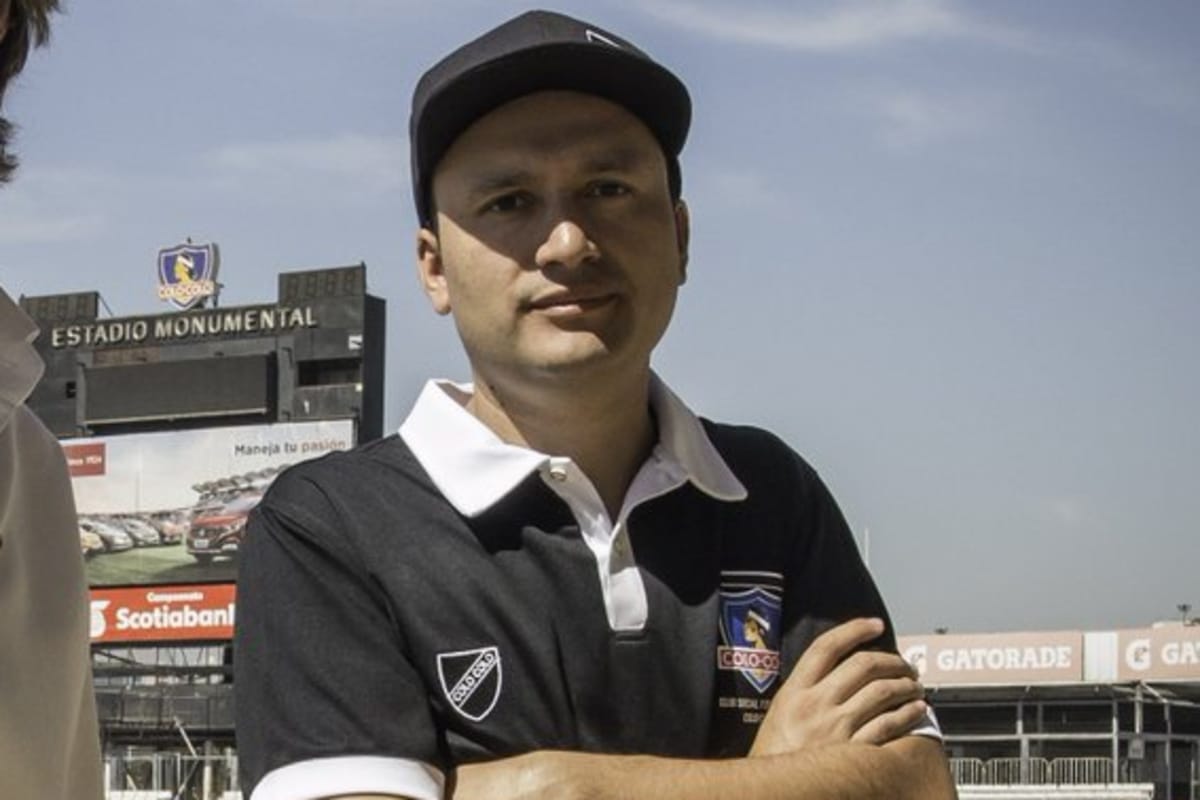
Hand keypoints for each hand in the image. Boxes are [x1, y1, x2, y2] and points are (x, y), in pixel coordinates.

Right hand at [750, 617, 926, 756]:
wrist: (770, 792)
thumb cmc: (775, 755)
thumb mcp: (780, 713)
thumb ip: (805, 690)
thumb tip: (838, 670)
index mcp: (794, 691)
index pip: (826, 647)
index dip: (854, 630)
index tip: (875, 625)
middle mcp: (816, 705)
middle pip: (862, 665)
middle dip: (891, 660)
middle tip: (904, 663)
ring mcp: (836, 728)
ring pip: (881, 692)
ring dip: (905, 685)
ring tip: (914, 685)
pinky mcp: (853, 753)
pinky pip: (889, 726)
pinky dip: (908, 714)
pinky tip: (917, 710)